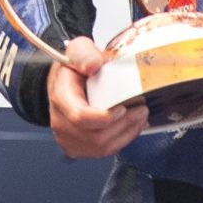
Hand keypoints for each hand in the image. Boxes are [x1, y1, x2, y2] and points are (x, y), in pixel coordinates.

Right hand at [47, 36, 146, 158]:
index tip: (123, 108)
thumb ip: (84, 54)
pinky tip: (131, 127)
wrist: (64, 84)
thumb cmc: (73, 69)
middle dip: (124, 125)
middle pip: (96, 136)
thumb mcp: (77, 50)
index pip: (80, 117)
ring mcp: (69, 139)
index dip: (105, 118)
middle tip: (142, 109)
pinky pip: (104, 151)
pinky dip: (122, 140)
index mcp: (61, 98)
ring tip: (140, 117)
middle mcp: (61, 123)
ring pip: (102, 147)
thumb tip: (94, 65)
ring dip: (126, 133)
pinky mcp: (78, 149)